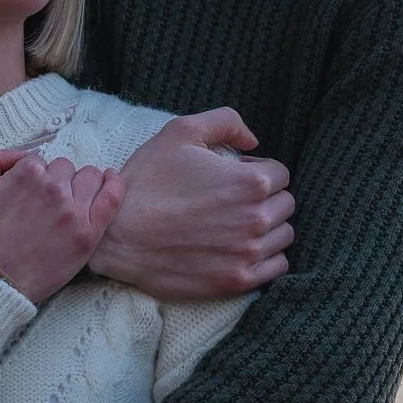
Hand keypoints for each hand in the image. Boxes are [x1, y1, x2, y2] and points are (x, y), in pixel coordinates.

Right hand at [0, 147, 125, 303]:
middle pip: (65, 168)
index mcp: (27, 174)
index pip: (39, 160)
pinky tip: (109, 180)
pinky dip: (114, 184)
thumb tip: (20, 154)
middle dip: (54, 180)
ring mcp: (74, 212)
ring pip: (89, 177)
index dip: (31, 177)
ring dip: (79, 183)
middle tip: (42, 204)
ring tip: (69, 200)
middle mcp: (54, 189)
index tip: (25, 196)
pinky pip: (112, 197)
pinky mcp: (88, 234)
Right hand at [88, 108, 294, 300]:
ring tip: (237, 224)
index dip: (258, 171)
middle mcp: (256, 219)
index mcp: (250, 182)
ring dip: (268, 227)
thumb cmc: (147, 182)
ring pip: (284, 235)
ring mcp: (248, 253)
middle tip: (234, 201)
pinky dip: (267, 257)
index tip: (235, 177)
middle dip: (266, 198)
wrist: (117, 236)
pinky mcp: (237, 280)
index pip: (281, 174)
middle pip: (285, 204)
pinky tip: (242, 248)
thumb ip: (225, 122)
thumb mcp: (179, 132)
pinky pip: (276, 267)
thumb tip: (254, 140)